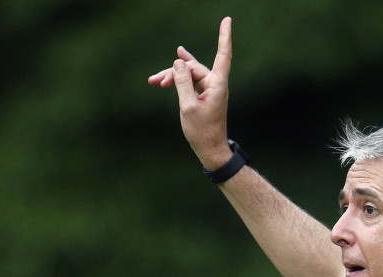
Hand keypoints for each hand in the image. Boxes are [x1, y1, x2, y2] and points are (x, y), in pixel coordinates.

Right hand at [148, 17, 232, 168]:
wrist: (210, 149)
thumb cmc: (202, 131)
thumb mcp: (187, 107)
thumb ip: (182, 83)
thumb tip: (178, 63)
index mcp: (217, 85)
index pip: (223, 55)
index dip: (224, 37)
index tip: (227, 20)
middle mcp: (216, 84)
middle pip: (194, 67)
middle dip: (174, 72)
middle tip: (156, 82)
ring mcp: (210, 89)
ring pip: (189, 74)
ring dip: (172, 76)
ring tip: (155, 81)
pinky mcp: (204, 95)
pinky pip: (190, 81)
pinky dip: (178, 79)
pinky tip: (171, 67)